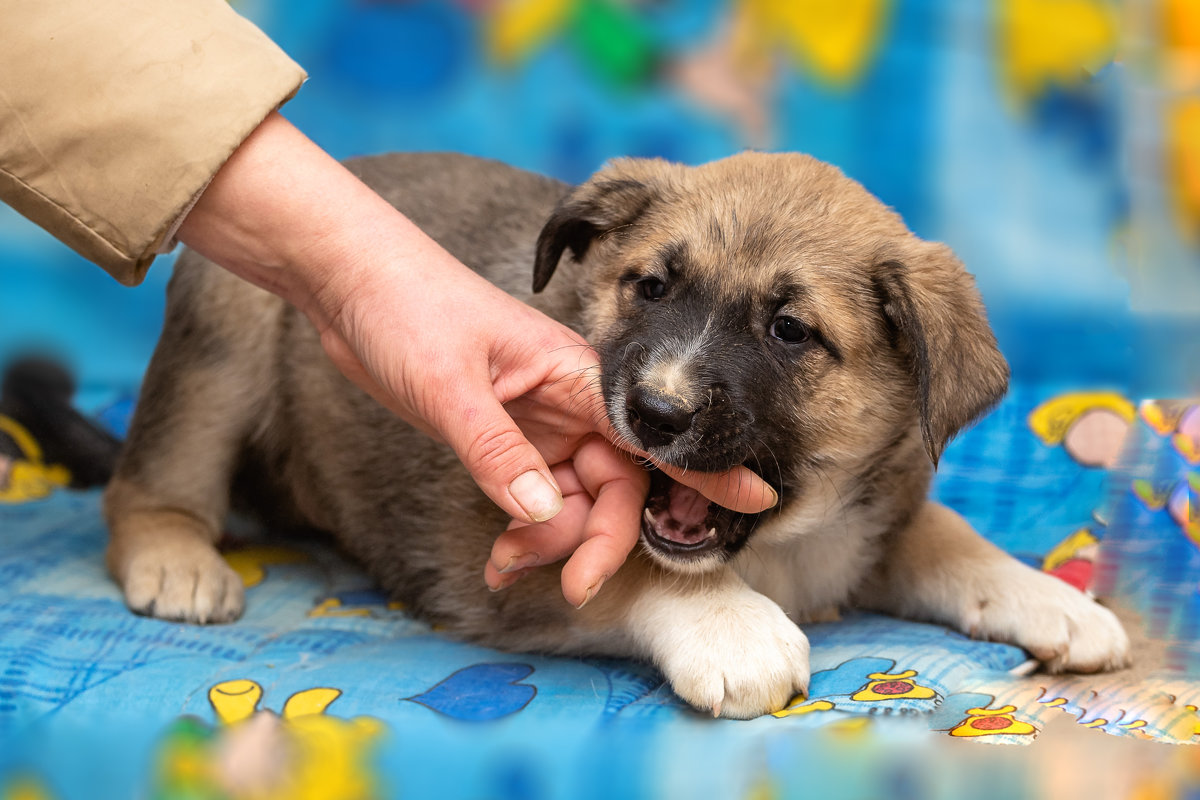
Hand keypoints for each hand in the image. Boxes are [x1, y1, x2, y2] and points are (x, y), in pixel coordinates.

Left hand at [178, 112, 777, 605]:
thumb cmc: (405, 308)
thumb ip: (499, 454)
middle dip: (598, 540)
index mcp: (574, 377)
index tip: (754, 501)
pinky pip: (533, 500)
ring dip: (549, 544)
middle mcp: (568, 404)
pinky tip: (496, 557)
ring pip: (574, 502)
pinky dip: (521, 533)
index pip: (652, 432)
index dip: (706, 471)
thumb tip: (546, 517)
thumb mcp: (448, 386)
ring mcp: (538, 425)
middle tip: (569, 587)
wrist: (349, 284)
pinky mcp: (505, 440)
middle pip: (615, 487)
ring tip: (503, 566)